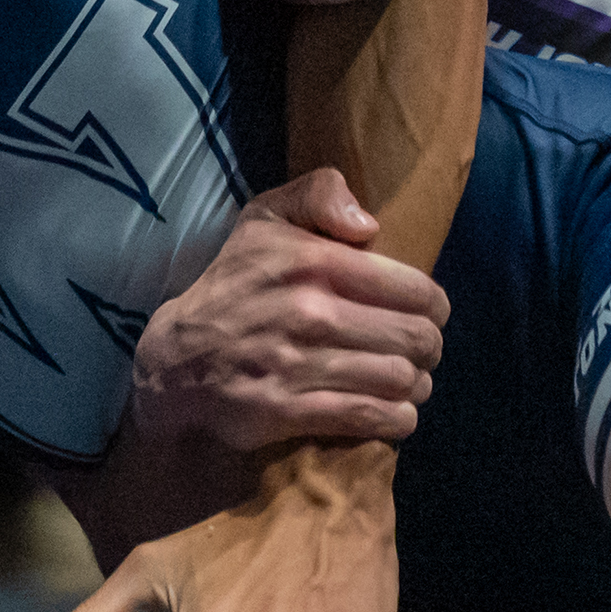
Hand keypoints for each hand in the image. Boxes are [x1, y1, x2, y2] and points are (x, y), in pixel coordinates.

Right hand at [130, 169, 446, 450]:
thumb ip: (319, 194)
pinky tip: (395, 411)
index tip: (428, 313)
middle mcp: (311, 312)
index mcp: (313, 261)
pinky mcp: (289, 411)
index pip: (414, 289)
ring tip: (410, 380)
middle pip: (416, 338)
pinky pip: (371, 416)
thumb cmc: (234, 284)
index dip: (434, 305)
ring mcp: (300, 365)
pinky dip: (397, 418)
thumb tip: (370, 225)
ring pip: (400, 379)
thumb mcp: (265, 218)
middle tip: (422, 350)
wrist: (176, 360)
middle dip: (429, 347)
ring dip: (416, 384)